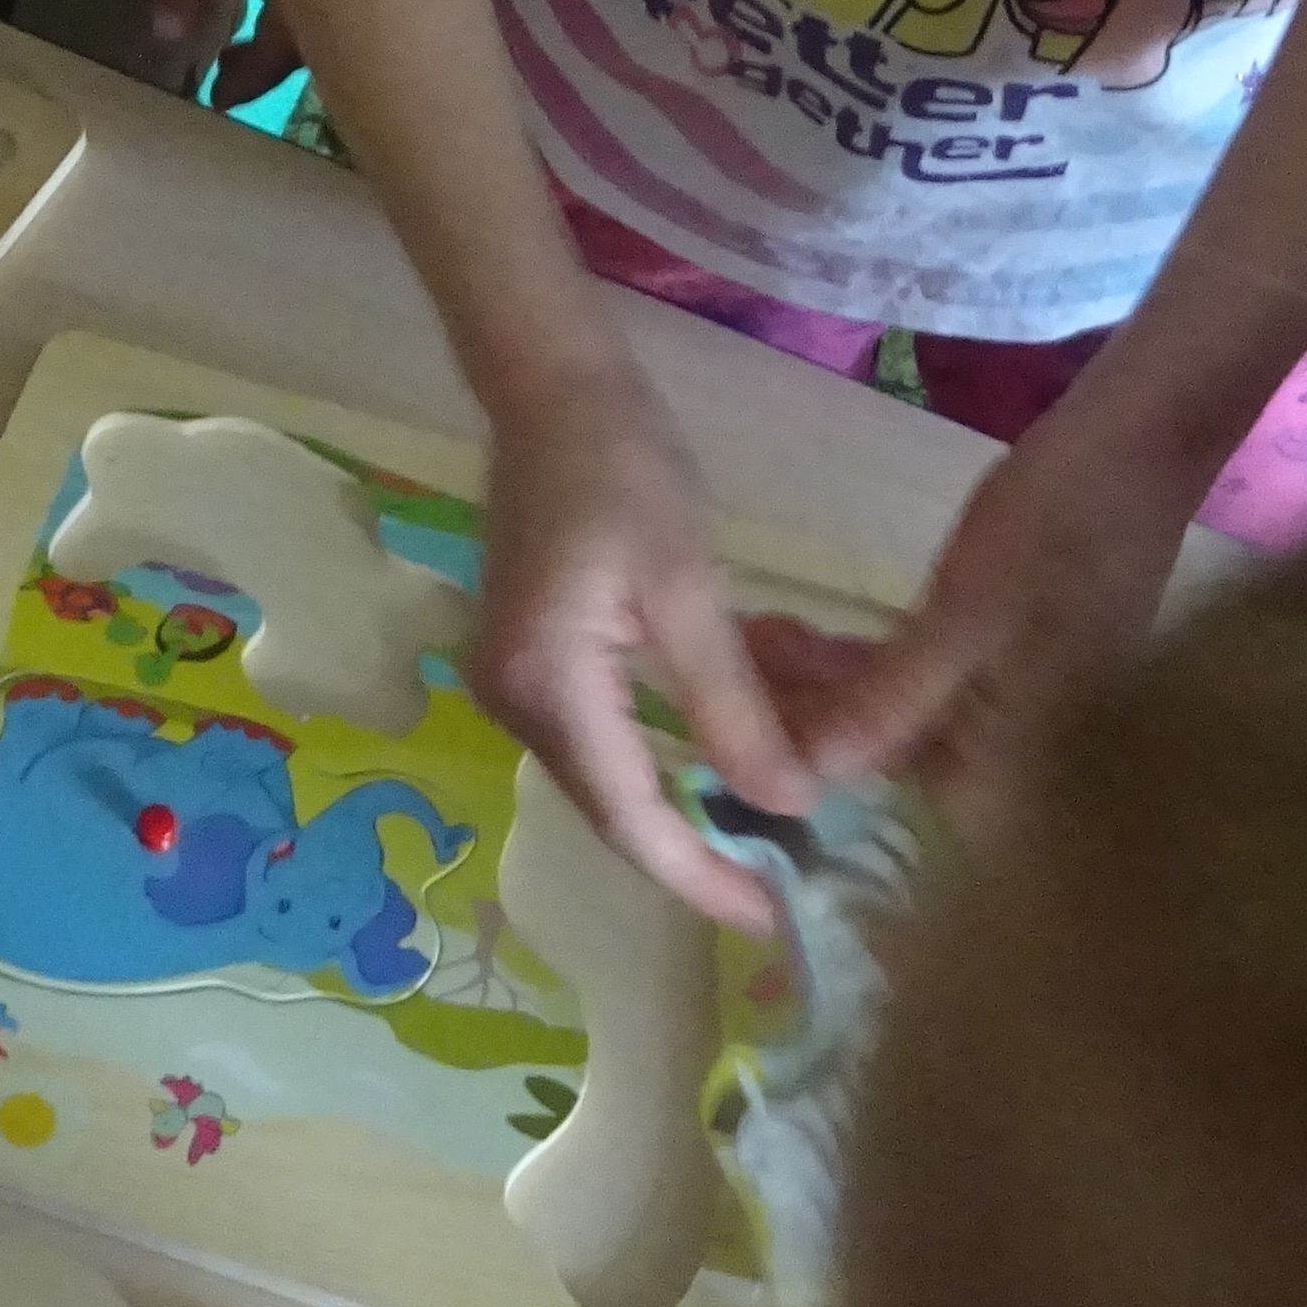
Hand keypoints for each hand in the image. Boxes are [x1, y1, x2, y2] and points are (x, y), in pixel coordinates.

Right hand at [468, 370, 808, 930]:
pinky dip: (679, 736)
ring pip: (621, 770)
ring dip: (702, 784)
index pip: (631, 820)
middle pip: (619, 808)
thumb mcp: (690, 589)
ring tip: (786, 800)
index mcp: (550, 688)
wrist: (550, 387)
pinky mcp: (537, 659)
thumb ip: (734, 705)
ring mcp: (520, 682)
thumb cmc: (622, 468)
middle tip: (788, 877)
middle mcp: (518, 703)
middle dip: (706, 843)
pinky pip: (613, 728)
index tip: (771, 918)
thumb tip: (788, 804)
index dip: (701, 878)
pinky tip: (748, 730)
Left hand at [778, 379, 1218, 809]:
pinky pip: (926, 680)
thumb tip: (809, 774)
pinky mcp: (1012, 657)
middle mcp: (1023, 750)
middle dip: (809, 719)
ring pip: (902, 713)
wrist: (1143, 441)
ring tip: (750, 638)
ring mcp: (1019, 703)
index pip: (899, 796)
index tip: (735, 730)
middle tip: (723, 669)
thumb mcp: (967, 614)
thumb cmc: (1059, 525)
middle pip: (896, 757)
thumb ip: (893, 700)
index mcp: (1021, 758)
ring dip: (827, 685)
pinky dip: (868, 663)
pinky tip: (802, 634)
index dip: (815, 768)